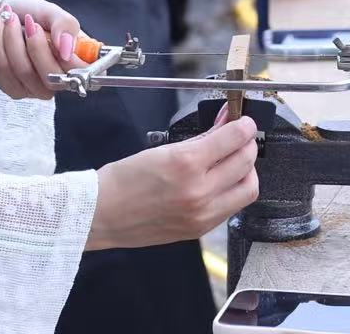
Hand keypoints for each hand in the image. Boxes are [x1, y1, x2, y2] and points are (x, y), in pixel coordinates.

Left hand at [0, 0, 85, 100]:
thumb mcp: (52, 12)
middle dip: (34, 44)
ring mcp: (33, 88)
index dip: (68, 60)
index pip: (81, 73)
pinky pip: (2, 71)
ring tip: (8, 16)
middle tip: (28, 20)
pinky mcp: (10, 87)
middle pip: (50, 76)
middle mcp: (57, 81)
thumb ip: (65, 25)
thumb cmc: (34, 14)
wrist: (6, 14)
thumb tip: (67, 49)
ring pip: (23, 72)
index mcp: (75, 62)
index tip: (52, 36)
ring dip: (12, 39)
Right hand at [88, 110, 259, 248]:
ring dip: (247, 171)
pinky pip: (232, 207)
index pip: (234, 138)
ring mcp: (202, 214)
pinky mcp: (200, 229)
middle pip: (246, 162)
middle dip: (247, 144)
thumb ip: (200, 138)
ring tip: (233, 161)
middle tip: (239, 137)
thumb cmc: (122, 180)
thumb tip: (225, 124)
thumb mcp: (162, 149)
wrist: (102, 214)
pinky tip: (221, 182)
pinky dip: (233, 191)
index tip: (243, 121)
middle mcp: (199, 191)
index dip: (244, 125)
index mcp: (187, 164)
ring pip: (248, 189)